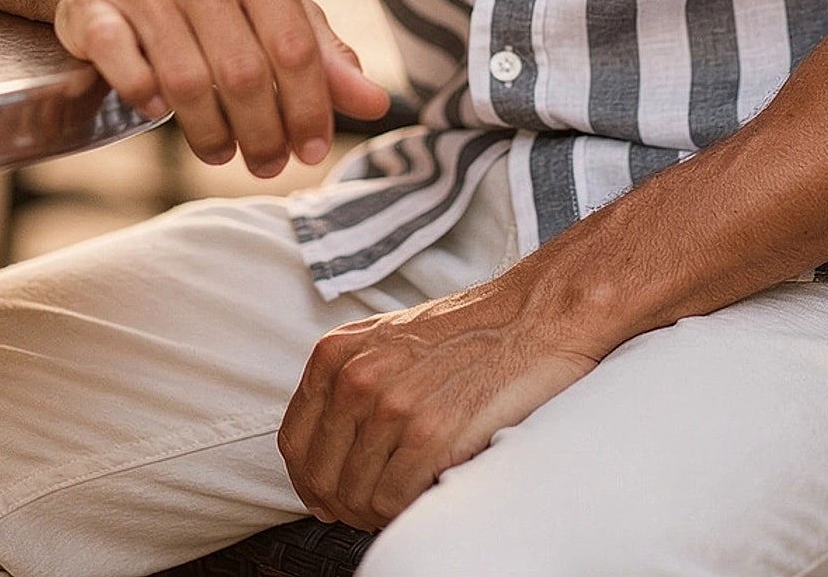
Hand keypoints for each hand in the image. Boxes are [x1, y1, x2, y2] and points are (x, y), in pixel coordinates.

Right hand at [52, 0, 390, 175]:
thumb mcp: (273, 9)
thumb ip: (324, 56)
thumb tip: (379, 105)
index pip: (295, 46)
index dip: (308, 108)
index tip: (312, 153)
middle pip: (243, 70)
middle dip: (262, 132)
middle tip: (267, 164)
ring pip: (185, 78)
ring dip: (208, 130)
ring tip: (221, 151)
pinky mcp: (93, 5)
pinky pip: (121, 60)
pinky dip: (142, 93)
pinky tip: (156, 111)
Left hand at [279, 279, 598, 528]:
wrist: (532, 317)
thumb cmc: (467, 334)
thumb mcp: (388, 343)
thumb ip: (349, 390)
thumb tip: (321, 474)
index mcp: (337, 353)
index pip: (295, 443)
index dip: (310, 481)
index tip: (329, 498)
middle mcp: (356, 378)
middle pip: (321, 478)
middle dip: (344, 503)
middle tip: (376, 503)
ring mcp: (392, 406)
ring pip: (355, 498)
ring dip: (378, 509)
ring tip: (408, 492)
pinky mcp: (429, 434)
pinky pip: (393, 503)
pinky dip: (406, 509)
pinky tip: (427, 488)